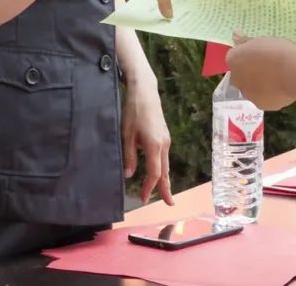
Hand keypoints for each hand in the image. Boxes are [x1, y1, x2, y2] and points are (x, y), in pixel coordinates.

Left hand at [121, 84, 173, 205]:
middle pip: (165, 171)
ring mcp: (166, 139)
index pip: (155, 173)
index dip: (149, 188)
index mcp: (154, 145)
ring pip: (166, 164)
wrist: (144, 91)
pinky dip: (162, 167)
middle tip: (169, 204)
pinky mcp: (164, 135)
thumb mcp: (126, 135)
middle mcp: (164, 144)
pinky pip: (164, 156)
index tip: (142, 199)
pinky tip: (157, 171)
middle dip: (166, 188)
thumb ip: (129, 156)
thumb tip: (129, 175)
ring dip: (164, 178)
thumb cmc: (133, 111)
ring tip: (162, 191)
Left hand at [226, 34, 295, 110]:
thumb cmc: (277, 50)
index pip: (235, 56)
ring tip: (278, 75)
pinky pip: (265, 97)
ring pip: (252, 88)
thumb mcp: (262, 39)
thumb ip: (246, 41)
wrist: (294, 72)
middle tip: (268, 63)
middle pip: (240, 74)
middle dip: (250, 70)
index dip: (247, 53)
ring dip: (259, 83)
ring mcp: (248, 94)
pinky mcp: (262, 105)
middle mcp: (236, 79)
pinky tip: (283, 86)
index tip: (260, 51)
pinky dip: (271, 93)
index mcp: (233, 59)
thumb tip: (235, 35)